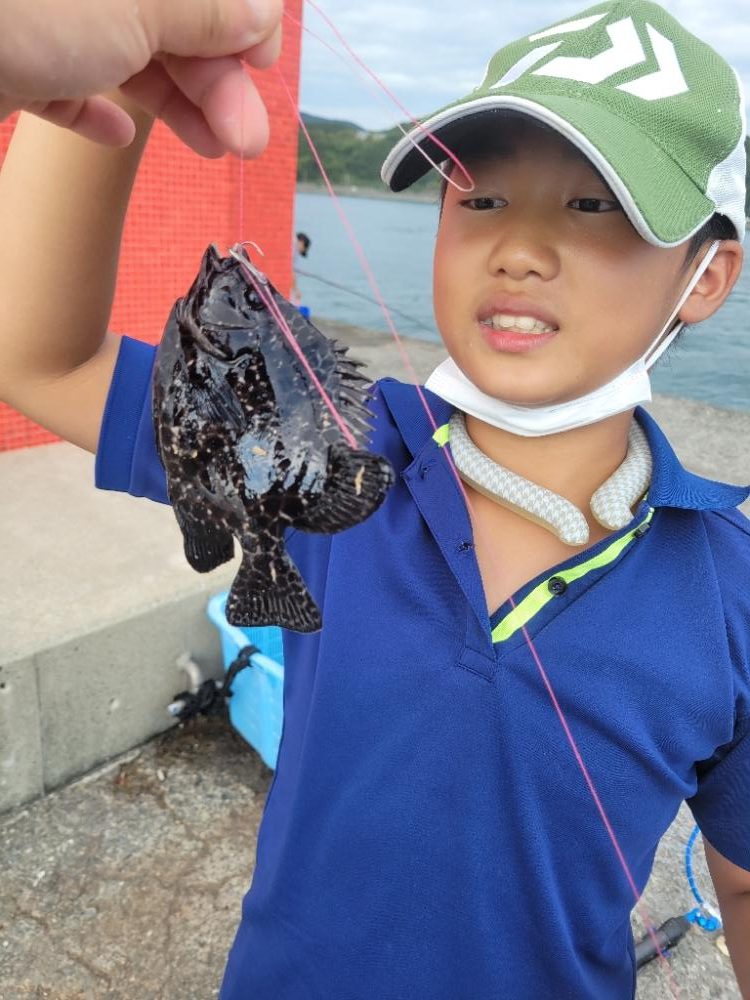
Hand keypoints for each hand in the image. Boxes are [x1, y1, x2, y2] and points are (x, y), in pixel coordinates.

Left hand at [0, 0, 282, 156]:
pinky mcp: (3, 57)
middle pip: (165, 12)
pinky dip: (92, 106)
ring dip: (175, 100)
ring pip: (120, 49)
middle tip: (246, 140)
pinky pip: (58, 76)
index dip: (240, 14)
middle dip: (215, 75)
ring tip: (213, 149)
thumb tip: (260, 14)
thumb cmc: (20, 8)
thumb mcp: (138, 1)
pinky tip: (115, 134)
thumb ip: (205, 8)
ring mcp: (36, 13)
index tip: (263, 64)